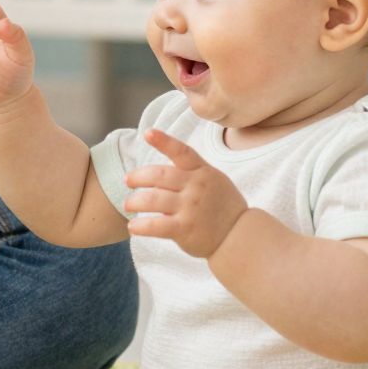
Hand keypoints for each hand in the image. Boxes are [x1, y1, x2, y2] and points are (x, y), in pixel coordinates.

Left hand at [124, 129, 248, 257]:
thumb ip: (191, 172)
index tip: (148, 133)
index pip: (182, 152)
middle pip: (158, 175)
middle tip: (128, 181)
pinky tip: (133, 227)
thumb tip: (158, 171)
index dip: (164, 141)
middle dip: (138, 177)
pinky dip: (140, 226)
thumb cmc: (222, 206)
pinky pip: (156, 225)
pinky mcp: (184, 229)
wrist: (239, 235)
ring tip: (128, 205)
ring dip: (134, 201)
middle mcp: (196, 186)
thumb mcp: (214, 180)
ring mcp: (190, 207)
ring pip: (152, 199)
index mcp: (202, 171)